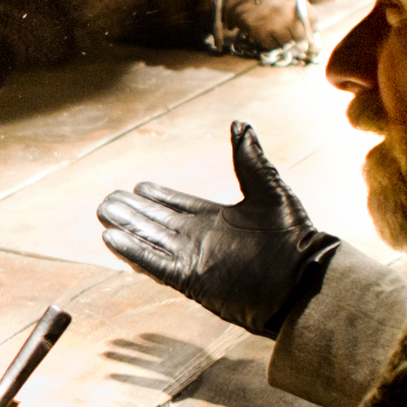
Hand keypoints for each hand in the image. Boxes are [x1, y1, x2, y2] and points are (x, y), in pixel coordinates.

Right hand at [95, 121, 338, 335]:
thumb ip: (250, 160)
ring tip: (103, 216)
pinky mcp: (191, 279)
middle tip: (107, 200)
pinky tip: (111, 239)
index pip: (179, 204)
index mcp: (218, 218)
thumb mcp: (270, 191)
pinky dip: (134, 252)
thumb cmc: (295, 239)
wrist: (303, 282)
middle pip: (157, 222)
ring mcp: (194, 259)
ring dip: (127, 229)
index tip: (139, 186)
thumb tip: (240, 124)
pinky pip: (155, 264)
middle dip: (133, 212)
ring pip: (150, 240)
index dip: (159, 196)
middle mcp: (201, 238)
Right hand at [217, 0, 313, 55]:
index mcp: (297, 1)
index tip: (301, 24)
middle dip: (295, 35)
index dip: (309, 25)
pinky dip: (269, 42)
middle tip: (285, 28)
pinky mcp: (261, 33)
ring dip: (281, 39)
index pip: (314, 21)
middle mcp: (288, 13)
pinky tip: (264, 32)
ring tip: (273, 28)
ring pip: (287, 43)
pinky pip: (272, 46)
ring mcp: (274, 24)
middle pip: (301, 36)